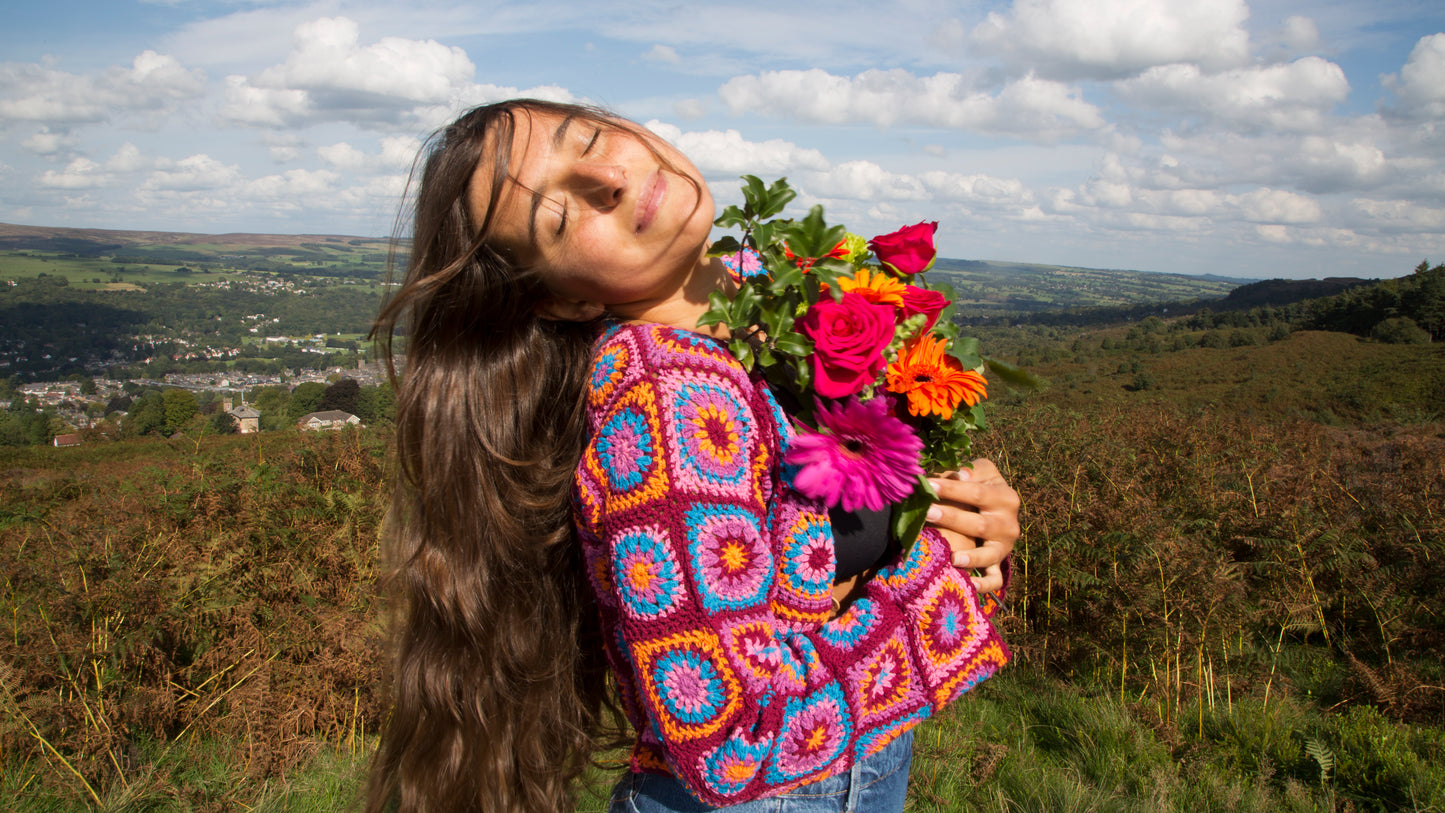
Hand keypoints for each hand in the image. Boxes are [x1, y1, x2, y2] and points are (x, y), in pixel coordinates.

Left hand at [925, 459, 1019, 593]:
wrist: (999, 511)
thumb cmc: (983, 487)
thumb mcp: (984, 473)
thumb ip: (973, 470)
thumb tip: (961, 474)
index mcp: (1005, 497)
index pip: (977, 492)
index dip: (953, 489)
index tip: (929, 485)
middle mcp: (1009, 524)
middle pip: (980, 524)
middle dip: (952, 518)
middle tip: (927, 513)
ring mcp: (1005, 546)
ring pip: (989, 555)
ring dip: (971, 557)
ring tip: (952, 557)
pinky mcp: (999, 563)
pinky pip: (995, 578)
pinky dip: (985, 585)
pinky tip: (970, 586)